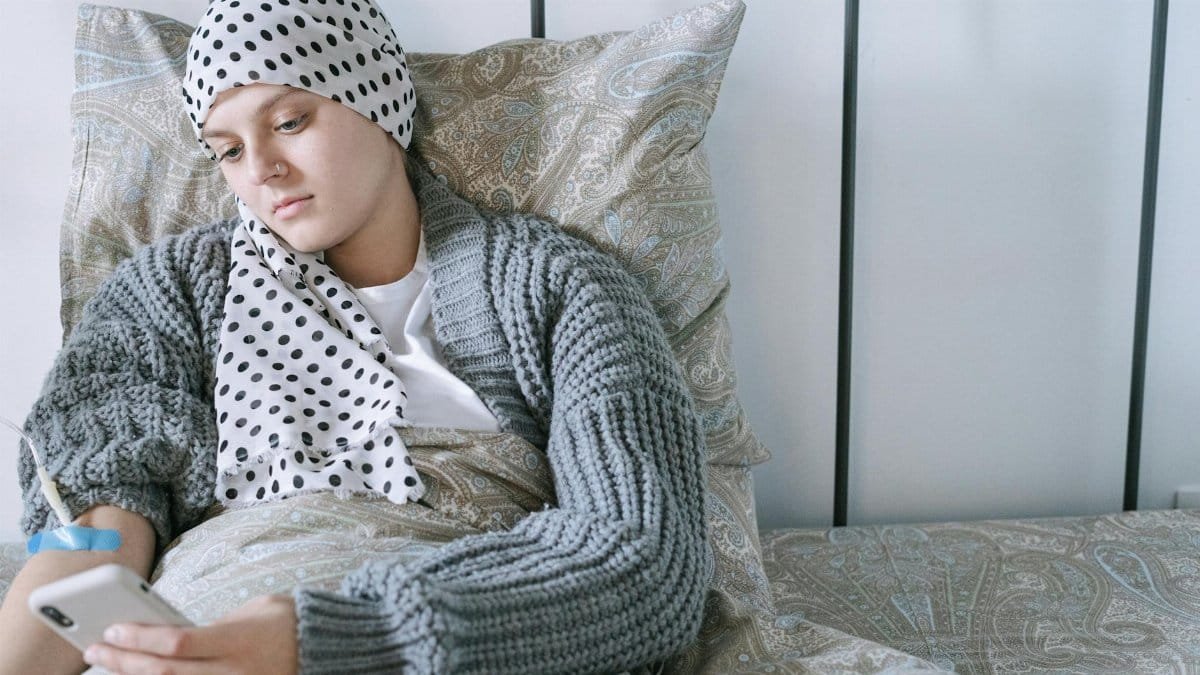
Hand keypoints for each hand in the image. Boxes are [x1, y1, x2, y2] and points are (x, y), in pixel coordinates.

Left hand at [83, 594, 297, 674]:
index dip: (140, 638)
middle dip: (123, 660)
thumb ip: (214, 626)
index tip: (113, 627)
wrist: (323, 649)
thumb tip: (174, 637)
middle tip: (94, 648)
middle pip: (165, 672)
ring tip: (109, 664)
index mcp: (238, 641)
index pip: (178, 644)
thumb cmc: (288, 622)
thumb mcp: (253, 610)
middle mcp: (233, 672)